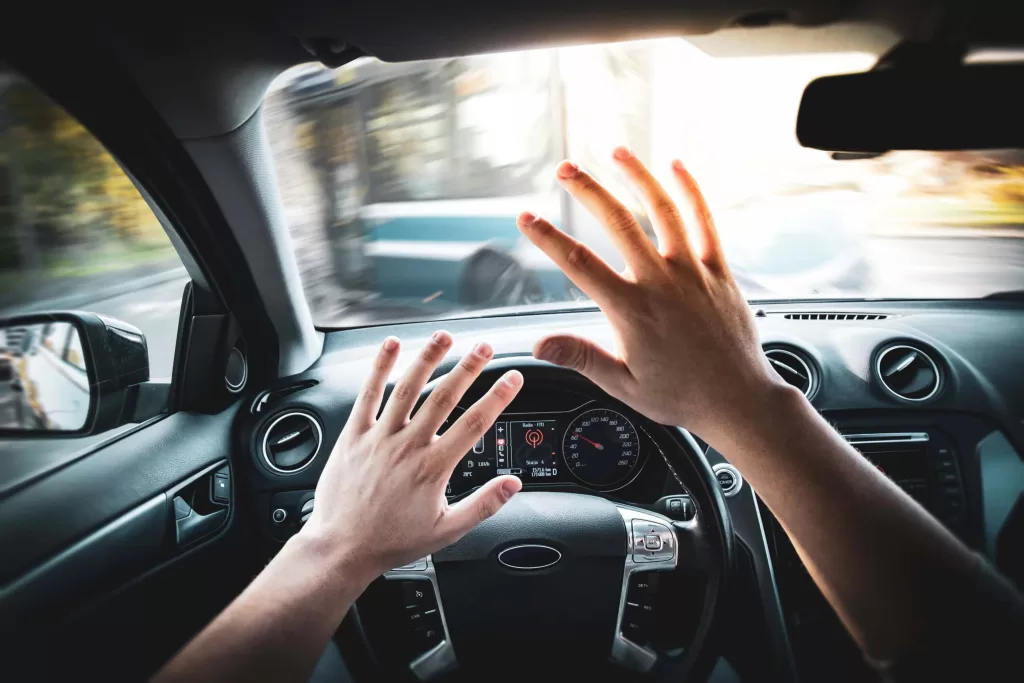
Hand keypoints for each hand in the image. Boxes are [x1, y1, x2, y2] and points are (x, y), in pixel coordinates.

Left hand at [299, 332, 522, 583]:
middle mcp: (407, 447)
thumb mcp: (447, 530)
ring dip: (427, 359)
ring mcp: (379, 438)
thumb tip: (513, 485)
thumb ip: (483, 505)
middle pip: (444, 397)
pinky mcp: (353, 436)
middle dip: (468, 368)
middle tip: (484, 347)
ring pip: (407, 388)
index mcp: (433, 468)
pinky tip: (391, 346)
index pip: (474, 424)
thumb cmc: (393, 541)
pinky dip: (380, 368)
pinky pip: (368, 395)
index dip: (497, 397)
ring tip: (444, 336)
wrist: (342, 548)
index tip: (512, 377)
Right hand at [517, 147, 786, 442]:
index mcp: (632, 311)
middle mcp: (661, 283)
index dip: (548, 238)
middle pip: (619, 224)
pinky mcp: (718, 270)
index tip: (526, 218)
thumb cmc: (681, 396)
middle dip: (588, 191)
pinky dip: (691, 192)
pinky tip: (677, 167)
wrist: (738, 400)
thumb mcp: (622, 384)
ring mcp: (692, 272)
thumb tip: (539, 344)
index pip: (579, 264)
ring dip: (637, 178)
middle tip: (565, 170)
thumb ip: (580, 356)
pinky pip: (704, 222)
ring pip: (662, 212)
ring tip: (616, 152)